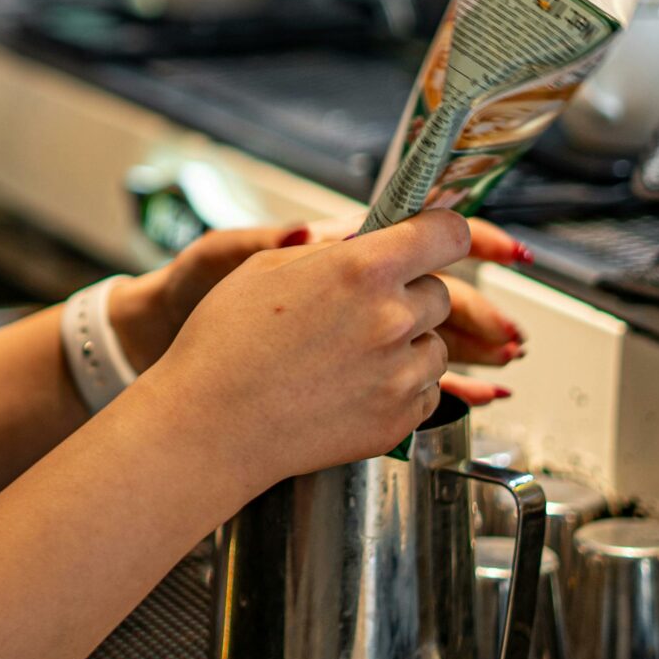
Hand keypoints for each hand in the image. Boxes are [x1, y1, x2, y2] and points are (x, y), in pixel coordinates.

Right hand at [110, 217, 532, 403]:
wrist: (210, 426)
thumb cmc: (225, 343)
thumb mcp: (266, 267)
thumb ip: (333, 251)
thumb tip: (370, 243)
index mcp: (363, 268)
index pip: (447, 233)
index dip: (445, 232)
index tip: (437, 238)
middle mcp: (392, 319)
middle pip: (441, 293)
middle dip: (410, 295)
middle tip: (360, 310)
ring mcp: (401, 375)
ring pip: (436, 346)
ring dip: (407, 344)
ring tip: (348, 356)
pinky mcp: (400, 420)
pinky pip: (427, 392)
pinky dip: (401, 387)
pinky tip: (351, 387)